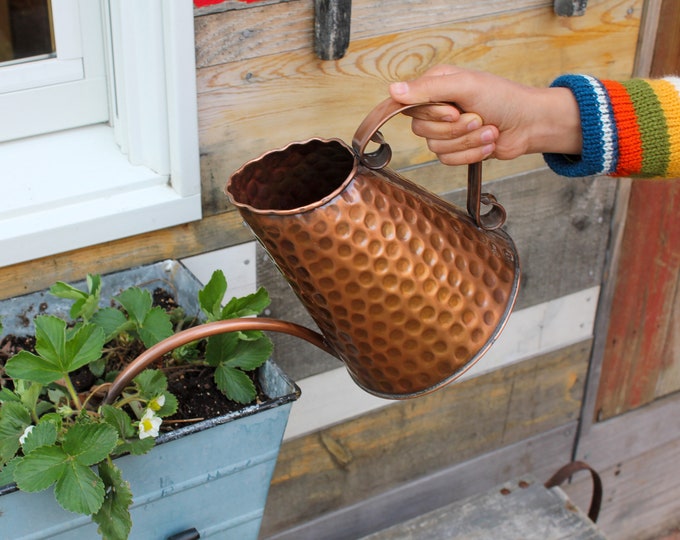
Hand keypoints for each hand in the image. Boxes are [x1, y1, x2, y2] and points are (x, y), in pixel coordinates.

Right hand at [389, 65, 581, 164]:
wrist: (529, 124)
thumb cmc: (502, 98)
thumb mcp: (465, 86)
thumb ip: (427, 89)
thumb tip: (392, 91)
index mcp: (435, 86)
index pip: (410, 106)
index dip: (432, 114)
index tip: (454, 110)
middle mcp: (437, 108)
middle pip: (422, 130)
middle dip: (455, 129)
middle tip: (478, 118)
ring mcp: (446, 130)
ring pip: (436, 147)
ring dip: (468, 141)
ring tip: (488, 130)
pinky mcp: (455, 150)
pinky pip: (448, 160)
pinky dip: (471, 154)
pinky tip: (487, 144)